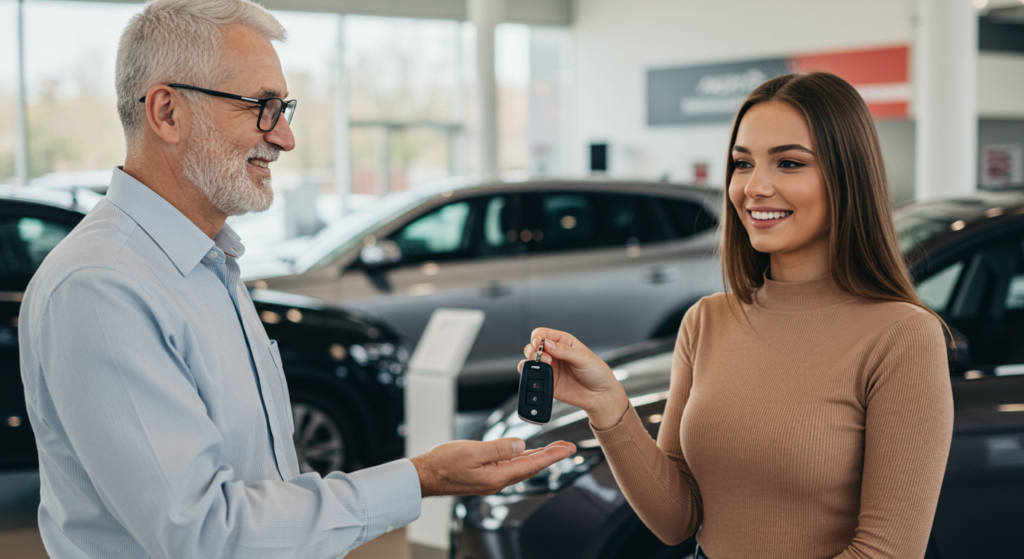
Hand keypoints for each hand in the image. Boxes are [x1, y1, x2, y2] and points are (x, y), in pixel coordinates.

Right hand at [411, 438, 575, 496]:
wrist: (425, 475)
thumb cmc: (443, 464)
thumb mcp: (472, 452)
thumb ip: (498, 448)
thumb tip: (521, 444)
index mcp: (497, 476)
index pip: (532, 464)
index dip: (552, 455)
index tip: (568, 449)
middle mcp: (498, 480)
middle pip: (531, 466)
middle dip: (551, 456)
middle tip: (568, 448)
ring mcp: (492, 478)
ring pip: (521, 466)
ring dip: (539, 457)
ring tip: (553, 449)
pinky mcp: (485, 474)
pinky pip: (510, 465)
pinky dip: (522, 457)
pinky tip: (526, 452)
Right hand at [520, 328, 628, 429]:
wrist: (600, 395)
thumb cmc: (597, 373)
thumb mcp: (584, 357)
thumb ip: (564, 350)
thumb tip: (547, 344)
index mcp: (564, 342)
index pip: (543, 333)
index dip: (537, 336)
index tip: (538, 343)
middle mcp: (554, 353)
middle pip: (533, 345)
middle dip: (534, 350)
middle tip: (546, 358)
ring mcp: (550, 367)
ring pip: (529, 359)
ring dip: (530, 360)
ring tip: (545, 365)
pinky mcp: (547, 381)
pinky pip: (531, 376)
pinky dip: (528, 374)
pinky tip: (537, 375)